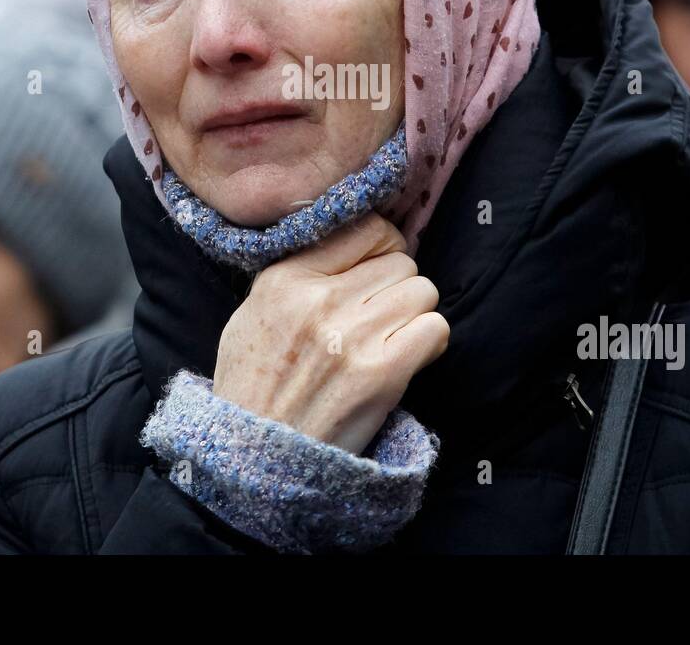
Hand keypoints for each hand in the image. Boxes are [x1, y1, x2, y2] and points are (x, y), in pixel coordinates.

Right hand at [212, 212, 448, 455]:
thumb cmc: (256, 386)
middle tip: (379, 319)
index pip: (367, 229)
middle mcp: (319, 300)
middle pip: (401, 263)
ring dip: (413, 315)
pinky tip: (404, 360)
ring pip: (422, 291)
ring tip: (388, 341)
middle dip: (396, 288)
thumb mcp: (254, 311)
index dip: (382, 249)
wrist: (256, 460)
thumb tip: (355, 243)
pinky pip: (435, 328)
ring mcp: (351, 335)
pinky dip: (428, 343)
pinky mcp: (381, 373)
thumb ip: (299, 273)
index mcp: (285, 278)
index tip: (377, 272)